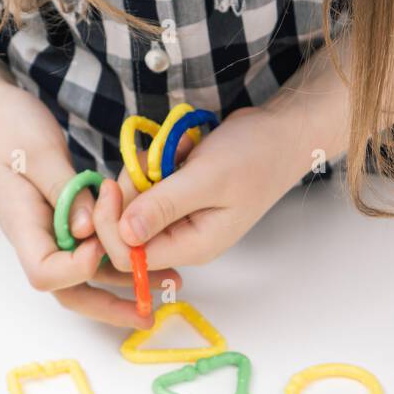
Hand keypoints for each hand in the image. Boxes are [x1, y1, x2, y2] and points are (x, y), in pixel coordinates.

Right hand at [0, 84, 179, 326]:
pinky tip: (154, 256)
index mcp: (21, 225)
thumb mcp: (41, 152)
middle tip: (149, 315)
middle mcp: (36, 239)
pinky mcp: (65, 223)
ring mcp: (50, 234)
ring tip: (169, 285)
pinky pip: (94, 250)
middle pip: (68, 291)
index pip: (44, 272)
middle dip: (109, 306)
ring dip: (127, 283)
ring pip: (88, 275)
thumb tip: (87, 232)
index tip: (102, 245)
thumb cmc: (9, 127)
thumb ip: (67, 193)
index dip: (78, 269)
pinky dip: (123, 257)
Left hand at [99, 106, 306, 270]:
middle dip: (127, 193)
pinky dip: (154, 163)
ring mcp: (179, 218)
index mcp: (192, 246)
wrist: (281, 135)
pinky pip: (146, 185)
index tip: (114, 185)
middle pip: (125, 230)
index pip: (130, 257)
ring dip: (143, 171)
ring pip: (132, 203)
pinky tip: (182, 150)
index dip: (112, 227)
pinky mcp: (177, 198)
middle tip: (149, 162)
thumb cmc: (254, 157)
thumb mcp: (208, 178)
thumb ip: (165, 206)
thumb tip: (125, 233)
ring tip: (177, 151)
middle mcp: (182, 238)